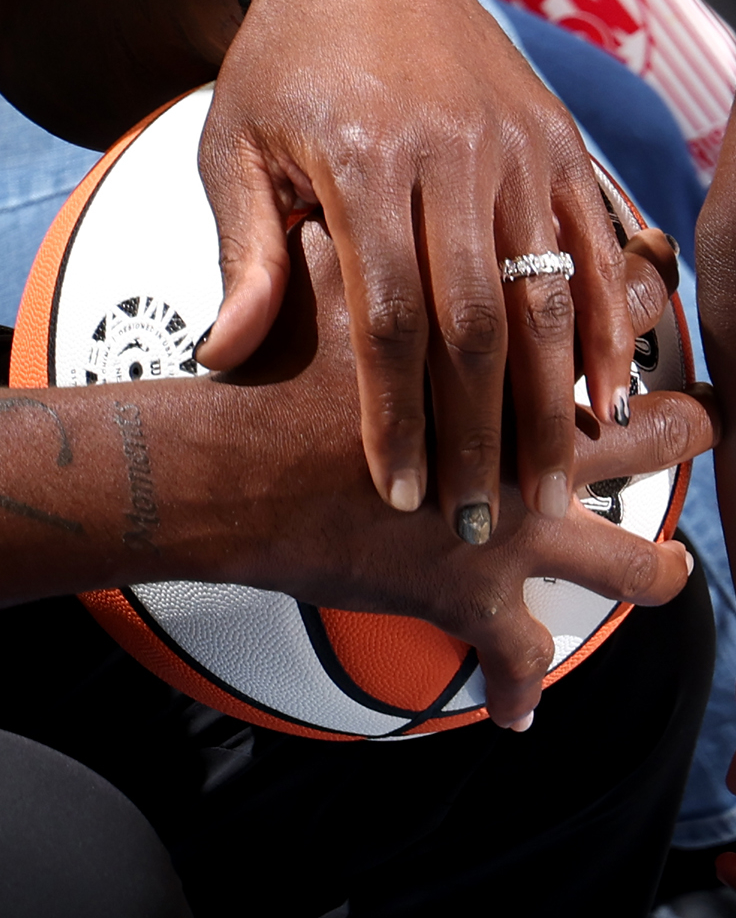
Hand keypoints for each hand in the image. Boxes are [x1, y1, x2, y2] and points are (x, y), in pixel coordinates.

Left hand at [199, 0, 647, 538]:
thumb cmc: (281, 65)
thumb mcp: (233, 146)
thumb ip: (246, 255)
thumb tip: (226, 358)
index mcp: (362, 159)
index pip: (388, 317)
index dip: (396, 415)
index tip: (399, 492)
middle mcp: (452, 156)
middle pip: (478, 324)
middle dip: (480, 434)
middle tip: (480, 521)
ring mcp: (516, 149)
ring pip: (547, 298)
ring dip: (551, 403)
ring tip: (547, 487)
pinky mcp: (559, 143)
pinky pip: (596, 252)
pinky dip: (604, 330)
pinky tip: (601, 400)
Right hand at [221, 217, 703, 729]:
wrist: (228, 473)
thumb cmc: (265, 382)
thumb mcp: (309, 284)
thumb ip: (341, 251)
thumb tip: (328, 208)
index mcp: (499, 371)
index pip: (598, 323)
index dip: (638, 297)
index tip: (653, 281)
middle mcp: (527, 454)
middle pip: (652, 437)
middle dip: (685, 426)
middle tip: (702, 418)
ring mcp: (512, 534)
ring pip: (631, 564)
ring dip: (658, 570)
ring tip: (673, 570)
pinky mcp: (472, 600)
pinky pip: (519, 655)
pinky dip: (521, 684)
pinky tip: (522, 708)